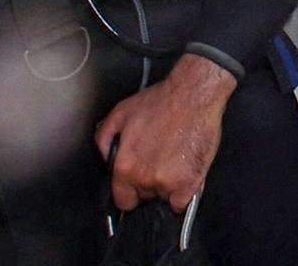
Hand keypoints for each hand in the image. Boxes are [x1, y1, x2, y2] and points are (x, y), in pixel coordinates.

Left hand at [94, 54, 235, 211]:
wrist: (194, 94)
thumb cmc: (161, 101)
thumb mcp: (120, 113)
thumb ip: (103, 139)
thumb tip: (103, 160)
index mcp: (124, 167)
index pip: (123, 200)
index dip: (130, 191)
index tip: (138, 184)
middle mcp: (143, 179)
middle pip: (145, 198)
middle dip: (150, 184)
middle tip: (160, 161)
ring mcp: (168, 183)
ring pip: (165, 198)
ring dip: (169, 186)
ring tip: (175, 160)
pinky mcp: (190, 182)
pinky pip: (183, 203)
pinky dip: (185, 192)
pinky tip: (186, 171)